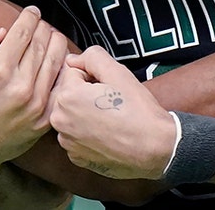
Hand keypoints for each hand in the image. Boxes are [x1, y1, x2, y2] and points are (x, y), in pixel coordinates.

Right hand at [0, 6, 67, 180]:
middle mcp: (20, 87)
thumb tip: (0, 32)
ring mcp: (35, 105)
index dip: (29, 17)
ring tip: (52, 36)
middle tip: (41, 22)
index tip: (32, 11)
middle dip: (43, 28)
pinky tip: (60, 62)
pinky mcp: (44, 119)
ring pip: (55, 63)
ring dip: (57, 44)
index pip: (22, 33)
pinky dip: (63, 71)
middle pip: (42, 45)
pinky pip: (61, 88)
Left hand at [50, 46, 175, 180]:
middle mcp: (59, 121)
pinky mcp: (76, 157)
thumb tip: (73, 59)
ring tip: (110, 120)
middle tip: (111, 103)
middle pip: (70, 94)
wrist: (155, 148)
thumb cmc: (138, 110)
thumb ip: (92, 56)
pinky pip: (77, 136)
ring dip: (86, 114)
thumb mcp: (118, 72)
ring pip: (73, 115)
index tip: (110, 89)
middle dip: (86, 94)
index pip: (74, 72)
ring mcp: (67, 142)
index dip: (94, 77)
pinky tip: (107, 135)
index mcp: (66, 97)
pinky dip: (89, 134)